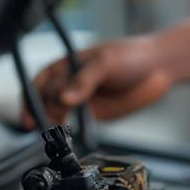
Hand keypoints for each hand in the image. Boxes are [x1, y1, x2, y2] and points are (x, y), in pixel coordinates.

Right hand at [22, 35, 173, 128]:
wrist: (157, 68)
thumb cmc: (130, 56)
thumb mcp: (105, 61)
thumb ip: (85, 80)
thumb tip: (64, 99)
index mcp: (67, 64)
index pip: (41, 82)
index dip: (32, 97)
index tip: (31, 113)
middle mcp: (70, 82)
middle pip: (45, 100)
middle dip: (45, 110)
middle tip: (55, 117)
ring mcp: (80, 99)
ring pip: (55, 113)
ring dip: (51, 122)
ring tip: (58, 127)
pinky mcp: (93, 113)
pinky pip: (73, 124)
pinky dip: (65, 130)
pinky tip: (64, 133)